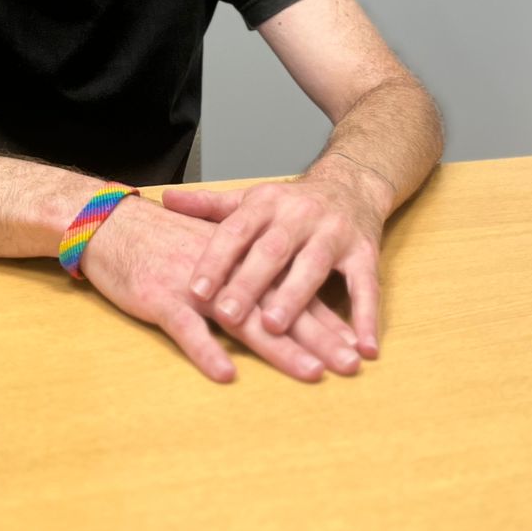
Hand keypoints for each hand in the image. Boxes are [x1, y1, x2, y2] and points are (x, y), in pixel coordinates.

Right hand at [79, 194, 365, 383]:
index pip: (292, 290)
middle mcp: (227, 271)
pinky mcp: (162, 297)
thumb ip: (241, 273)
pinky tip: (225, 373)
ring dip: (280, 349)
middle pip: (280, 306)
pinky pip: (188, 328)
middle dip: (319, 338)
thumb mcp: (207, 250)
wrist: (109, 225)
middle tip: (350, 365)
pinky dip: (206, 351)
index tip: (356, 344)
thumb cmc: (159, 241)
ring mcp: (195, 285)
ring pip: (244, 320)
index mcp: (241, 260)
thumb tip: (275, 302)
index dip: (325, 318)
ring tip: (311, 372)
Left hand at [161, 166, 386, 357]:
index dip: (215, 261)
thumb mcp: (250, 200)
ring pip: (313, 267)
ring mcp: (334, 233)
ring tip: (275, 328)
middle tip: (227, 316)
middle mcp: (299, 215)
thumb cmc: (291, 203)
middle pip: (271, 251)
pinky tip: (363, 347)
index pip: (235, 232)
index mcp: (266, 203)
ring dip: (295, 299)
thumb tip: (164, 199)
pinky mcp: (365, 252)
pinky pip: (366, 286)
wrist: (352, 183)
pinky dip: (367, 317)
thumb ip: (209, 206)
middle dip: (249, 284)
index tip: (195, 291)